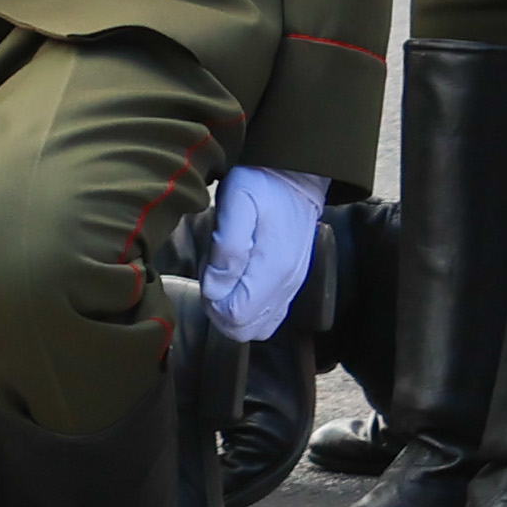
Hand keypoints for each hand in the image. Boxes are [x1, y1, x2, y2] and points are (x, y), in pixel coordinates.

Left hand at [203, 164, 325, 340]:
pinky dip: (247, 307)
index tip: (210, 268)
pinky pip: (266, 318)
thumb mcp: (237, 201)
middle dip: (218, 308)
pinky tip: (239, 277)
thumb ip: (227, 247)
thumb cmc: (262, 186)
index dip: (212, 301)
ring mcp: (290, 288)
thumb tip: (216, 288)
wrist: (296, 177)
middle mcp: (285, 286)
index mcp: (272, 269)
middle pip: (242, 329)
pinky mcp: (289, 285)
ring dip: (231, 308)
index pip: (235, 316)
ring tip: (226, 272)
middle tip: (214, 271)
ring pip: (253, 327)